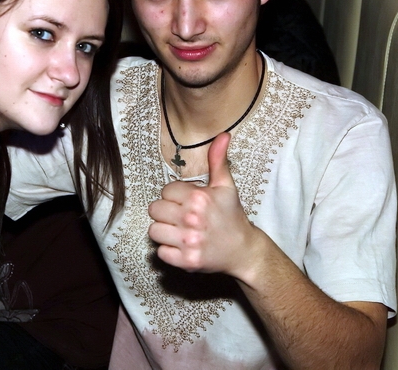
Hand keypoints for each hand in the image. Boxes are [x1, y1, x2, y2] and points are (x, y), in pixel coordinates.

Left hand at [148, 132, 259, 276]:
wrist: (243, 250)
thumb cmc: (232, 216)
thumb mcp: (226, 186)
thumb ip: (218, 160)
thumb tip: (222, 135)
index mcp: (199, 198)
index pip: (166, 191)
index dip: (174, 196)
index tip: (187, 202)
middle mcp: (192, 219)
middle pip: (155, 209)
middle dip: (166, 212)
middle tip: (181, 217)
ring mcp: (188, 241)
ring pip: (153, 230)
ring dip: (164, 231)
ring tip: (179, 231)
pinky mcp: (186, 261)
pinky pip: (160, 252)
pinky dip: (168, 250)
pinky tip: (181, 246)